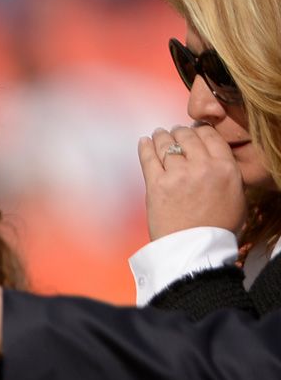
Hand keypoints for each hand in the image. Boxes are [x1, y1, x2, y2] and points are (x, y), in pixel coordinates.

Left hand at [141, 124, 244, 240]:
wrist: (194, 248)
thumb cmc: (218, 227)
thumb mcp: (236, 195)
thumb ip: (226, 173)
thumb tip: (215, 159)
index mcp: (225, 167)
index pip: (210, 136)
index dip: (199, 131)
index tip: (193, 131)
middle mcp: (202, 166)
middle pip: (187, 137)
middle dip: (179, 132)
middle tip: (173, 132)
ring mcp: (177, 174)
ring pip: (167, 145)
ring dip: (161, 136)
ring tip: (158, 134)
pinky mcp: (156, 185)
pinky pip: (148, 158)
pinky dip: (145, 147)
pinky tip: (144, 141)